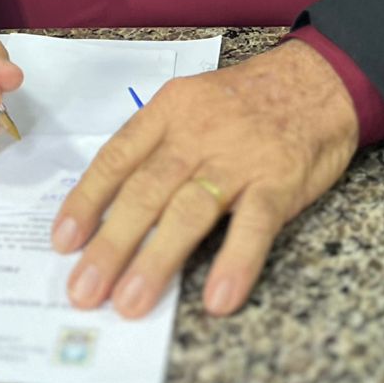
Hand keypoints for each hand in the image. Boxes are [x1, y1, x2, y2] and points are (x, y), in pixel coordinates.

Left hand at [50, 40, 358, 318]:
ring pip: (189, 211)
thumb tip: (111, 207)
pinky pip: (255, 224)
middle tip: (84, 291)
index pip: (118, 157)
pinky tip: (218, 298)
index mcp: (170, 110)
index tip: (64, 241)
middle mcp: (198, 133)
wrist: (319, 79)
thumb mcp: (193, 103)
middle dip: (111, 245)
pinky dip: (236, 261)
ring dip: (157, 260)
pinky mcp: (280, 179)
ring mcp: (239, 157)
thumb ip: (157, 147)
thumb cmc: (248, 102)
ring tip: (131, 303)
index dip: (87, 200)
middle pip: (145, 191)